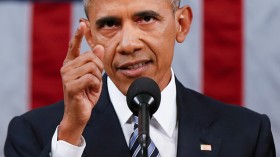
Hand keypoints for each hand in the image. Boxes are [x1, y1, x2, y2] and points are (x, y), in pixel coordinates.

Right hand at [58, 21, 103, 144]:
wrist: (79, 114)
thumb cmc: (86, 95)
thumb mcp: (94, 77)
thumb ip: (95, 62)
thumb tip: (98, 46)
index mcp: (71, 65)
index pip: (73, 46)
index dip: (78, 35)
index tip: (82, 24)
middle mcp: (66, 68)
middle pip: (90, 57)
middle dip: (99, 68)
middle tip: (96, 79)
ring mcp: (67, 77)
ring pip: (92, 67)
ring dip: (97, 78)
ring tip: (92, 86)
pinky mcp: (71, 86)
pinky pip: (91, 78)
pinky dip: (96, 85)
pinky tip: (90, 91)